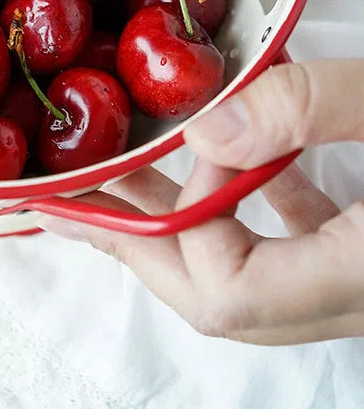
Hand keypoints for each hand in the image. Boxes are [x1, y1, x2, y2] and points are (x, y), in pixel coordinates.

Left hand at [40, 59, 363, 343]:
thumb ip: (308, 108)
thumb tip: (203, 126)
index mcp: (359, 282)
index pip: (229, 290)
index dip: (183, 213)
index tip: (187, 137)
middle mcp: (356, 300)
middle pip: (219, 298)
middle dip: (138, 235)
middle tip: (74, 188)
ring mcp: (361, 282)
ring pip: (251, 272)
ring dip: (187, 214)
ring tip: (130, 164)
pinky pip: (294, 248)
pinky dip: (255, 204)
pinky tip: (248, 153)